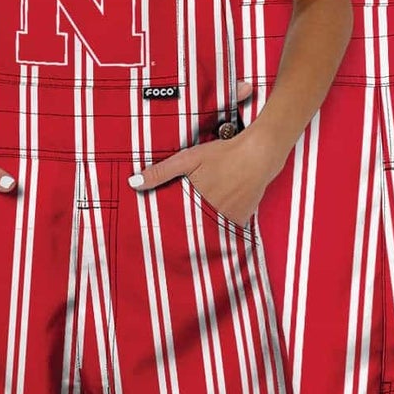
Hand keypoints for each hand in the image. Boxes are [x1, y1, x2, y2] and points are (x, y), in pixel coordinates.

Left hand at [130, 128, 272, 229]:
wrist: (259, 154)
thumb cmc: (223, 154)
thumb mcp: (188, 159)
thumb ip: (161, 172)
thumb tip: (133, 183)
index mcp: (196, 204)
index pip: (176, 225)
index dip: (167, 229)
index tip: (158, 236)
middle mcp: (213, 216)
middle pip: (193, 230)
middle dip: (184, 232)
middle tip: (173, 239)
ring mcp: (229, 219)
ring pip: (210, 230)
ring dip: (202, 229)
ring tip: (194, 231)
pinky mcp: (242, 219)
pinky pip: (226, 228)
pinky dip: (220, 225)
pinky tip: (215, 216)